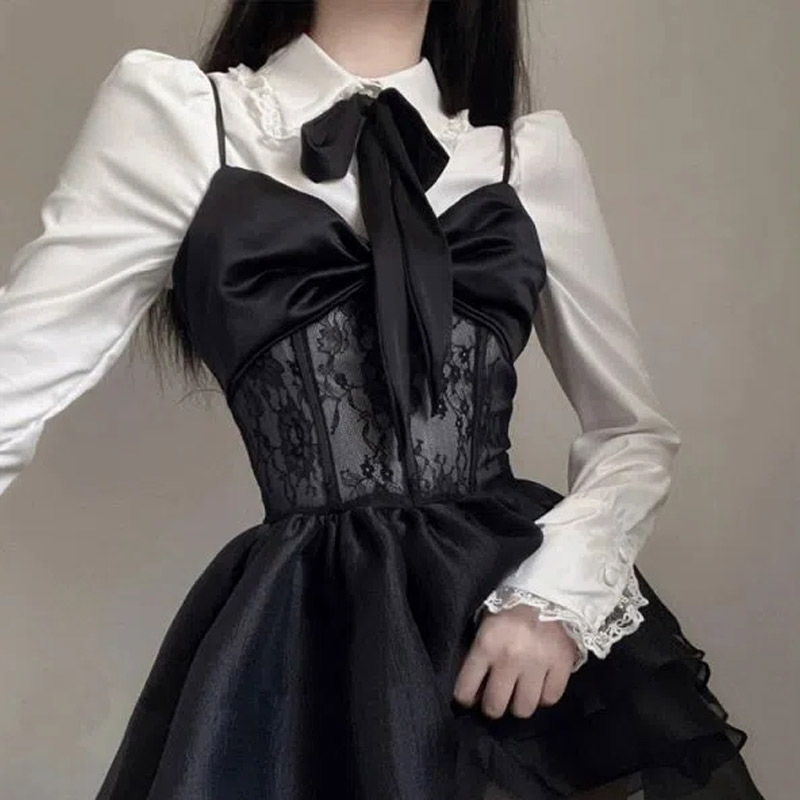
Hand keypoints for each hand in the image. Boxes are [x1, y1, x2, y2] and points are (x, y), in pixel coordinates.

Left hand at [452, 605, 578, 718]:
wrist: (549, 591)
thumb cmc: (511, 608)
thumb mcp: (485, 625)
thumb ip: (477, 655)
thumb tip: (472, 689)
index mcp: (486, 644)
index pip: (466, 690)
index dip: (466, 698)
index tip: (471, 697)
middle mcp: (510, 657)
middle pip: (495, 707)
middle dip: (493, 706)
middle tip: (497, 697)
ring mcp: (538, 663)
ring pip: (523, 709)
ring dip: (520, 703)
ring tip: (520, 691)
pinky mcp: (562, 665)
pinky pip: (550, 698)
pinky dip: (544, 695)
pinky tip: (540, 683)